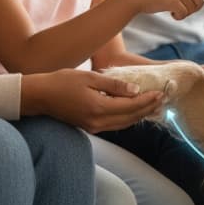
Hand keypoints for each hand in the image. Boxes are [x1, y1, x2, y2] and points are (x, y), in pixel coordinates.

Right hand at [23, 69, 165, 131]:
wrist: (40, 96)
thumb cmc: (62, 82)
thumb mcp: (90, 77)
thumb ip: (114, 85)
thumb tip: (136, 90)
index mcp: (98, 108)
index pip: (131, 106)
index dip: (148, 100)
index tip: (161, 92)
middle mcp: (98, 122)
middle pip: (131, 118)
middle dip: (148, 108)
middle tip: (164, 99)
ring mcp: (94, 127)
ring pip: (124, 124)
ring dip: (140, 115)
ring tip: (155, 106)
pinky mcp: (90, 127)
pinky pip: (115, 124)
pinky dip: (128, 118)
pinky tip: (135, 111)